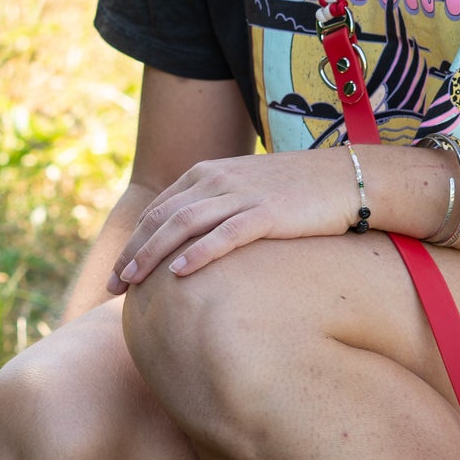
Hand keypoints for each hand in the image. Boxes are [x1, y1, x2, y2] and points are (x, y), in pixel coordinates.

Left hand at [105, 149, 357, 289]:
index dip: (133, 240)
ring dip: (152, 255)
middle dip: (133, 252)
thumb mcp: (247, 191)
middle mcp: (218, 179)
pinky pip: (224, 235)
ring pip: (183, 225)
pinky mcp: (267, 213)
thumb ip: (216, 206)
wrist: (346, 179)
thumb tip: (191, 243)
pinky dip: (197, 253)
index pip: (158, 208)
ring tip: (133, 283)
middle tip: (113, 286)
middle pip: (161, 218)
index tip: (119, 271)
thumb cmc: (298, 192)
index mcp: (208, 172)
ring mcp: (241, 194)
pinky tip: (178, 274)